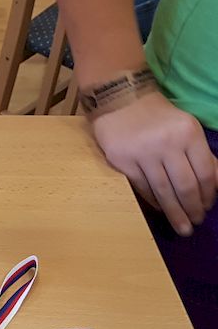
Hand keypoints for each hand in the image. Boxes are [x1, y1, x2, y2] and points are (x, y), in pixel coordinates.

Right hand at [92, 91, 217, 235]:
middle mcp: (167, 144)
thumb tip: (213, 184)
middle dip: (192, 209)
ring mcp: (143, 154)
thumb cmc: (158, 117)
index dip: (208, 195)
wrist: (120, 101)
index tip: (207, 208)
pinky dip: (154, 202)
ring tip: (181, 227)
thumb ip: (200, 154)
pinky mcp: (123, 162)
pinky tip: (160, 210)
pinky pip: (143, 188)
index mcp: (188, 134)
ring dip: (174, 212)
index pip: (205, 173)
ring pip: (163, 191)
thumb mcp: (186, 128)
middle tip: (194, 224)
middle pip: (185, 186)